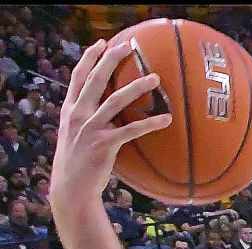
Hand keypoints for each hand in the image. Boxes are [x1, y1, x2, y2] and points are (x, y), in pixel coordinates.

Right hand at [51, 40, 172, 213]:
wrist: (72, 187)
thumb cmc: (78, 163)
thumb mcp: (76, 135)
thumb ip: (87, 120)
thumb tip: (108, 114)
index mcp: (70, 109)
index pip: (78, 76)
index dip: (89, 58)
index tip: (102, 43)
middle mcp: (78, 114)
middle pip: (95, 80)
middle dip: (111, 60)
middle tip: (128, 47)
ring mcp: (90, 128)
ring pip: (115, 101)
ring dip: (136, 88)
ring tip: (155, 78)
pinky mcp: (104, 145)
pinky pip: (131, 130)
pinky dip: (149, 123)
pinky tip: (166, 119)